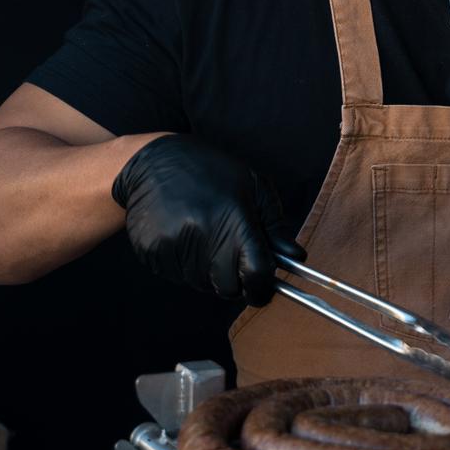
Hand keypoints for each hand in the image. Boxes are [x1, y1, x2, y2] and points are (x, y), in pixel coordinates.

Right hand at [111, 136, 305, 306]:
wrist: (153, 161)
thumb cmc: (211, 170)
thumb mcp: (254, 187)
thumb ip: (275, 226)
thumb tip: (297, 259)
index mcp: (234, 219)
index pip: (256, 274)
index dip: (263, 287)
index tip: (264, 287)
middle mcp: (203, 236)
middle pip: (229, 287)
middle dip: (236, 278)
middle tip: (231, 252)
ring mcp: (174, 246)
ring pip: (202, 284)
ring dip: (209, 270)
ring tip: (204, 234)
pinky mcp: (152, 252)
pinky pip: (177, 276)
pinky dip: (185, 265)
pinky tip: (183, 234)